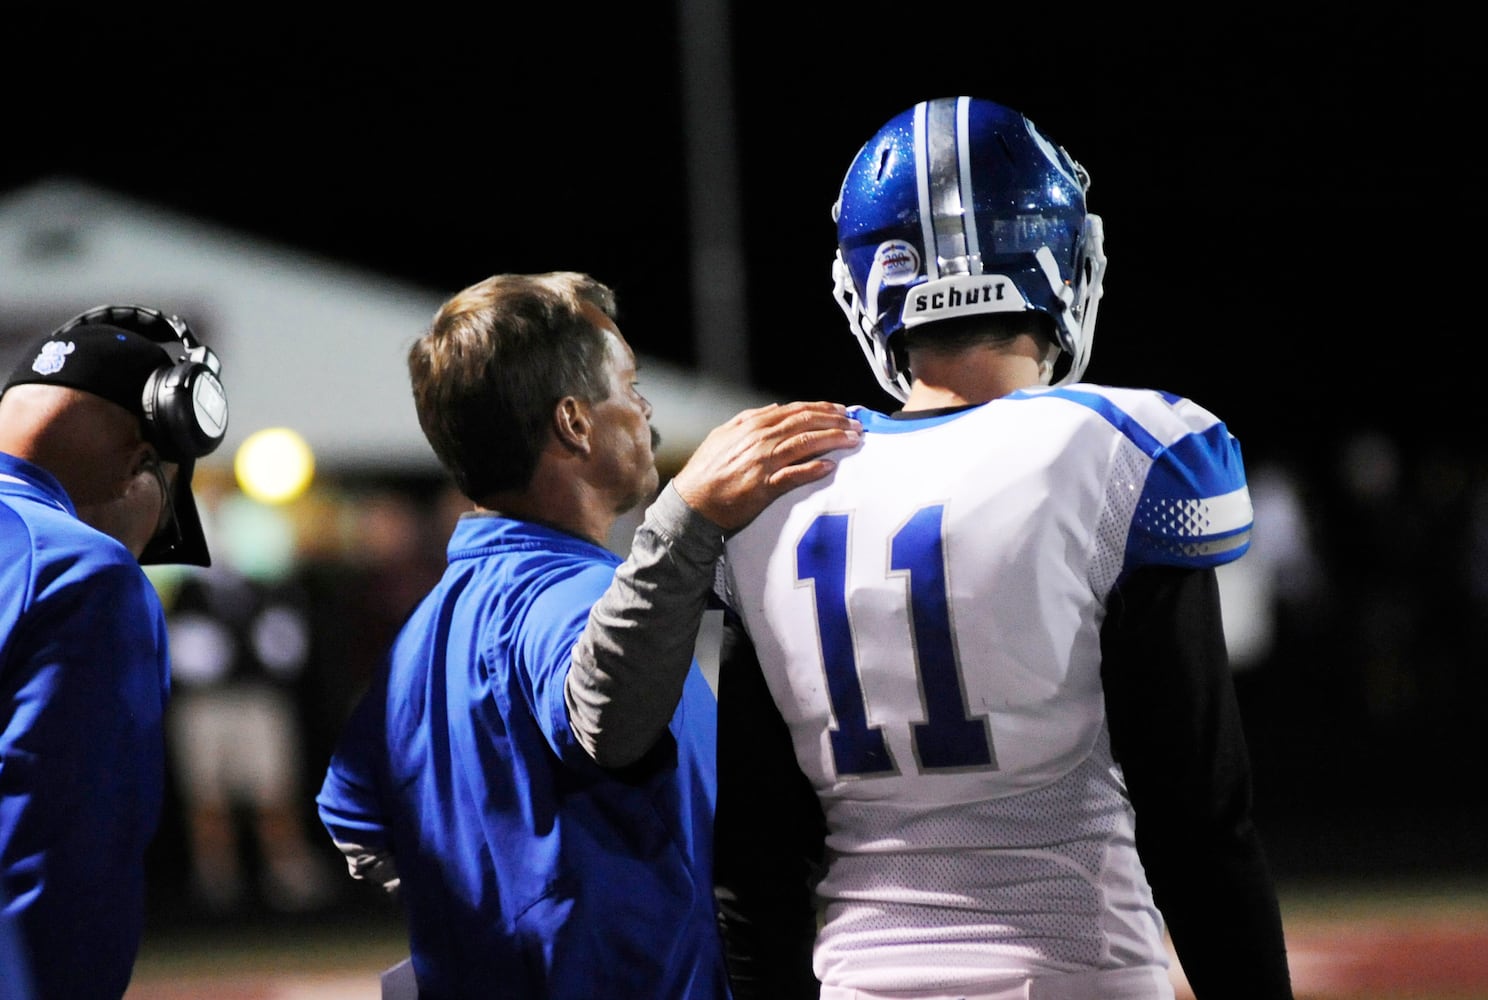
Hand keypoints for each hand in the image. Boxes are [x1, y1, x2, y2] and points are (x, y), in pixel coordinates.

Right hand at [671, 401, 860, 530]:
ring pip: (805, 444)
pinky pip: (794, 475)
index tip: (842, 410)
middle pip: (806, 423)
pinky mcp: (763, 487)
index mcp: (752, 425)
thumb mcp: (723, 435)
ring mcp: (763, 462)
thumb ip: (748, 418)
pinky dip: (813, 469)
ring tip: (853, 440)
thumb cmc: (706, 471)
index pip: (795, 410)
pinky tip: (830, 466)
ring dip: (833, 440)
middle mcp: (760, 440)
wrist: (691, 503)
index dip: (822, 408)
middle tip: (856, 424)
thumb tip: (774, 407)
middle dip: (835, 421)